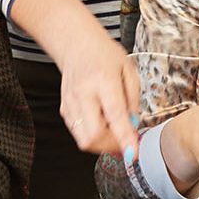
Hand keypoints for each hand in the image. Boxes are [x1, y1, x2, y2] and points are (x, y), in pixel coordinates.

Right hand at [7, 0, 139, 156]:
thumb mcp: (128, 69)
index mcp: (103, 79)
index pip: (114, 114)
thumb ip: (133, 99)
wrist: (76, 45)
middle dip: (113, 145)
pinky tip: (101, 123)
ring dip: (103, 143)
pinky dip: (93, 136)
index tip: (132, 153)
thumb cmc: (104, 55)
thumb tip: (133, 126)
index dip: (124, 137)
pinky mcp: (64, 110)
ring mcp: (70, 103)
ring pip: (84, 140)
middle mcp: (83, 93)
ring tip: (113, 128)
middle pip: (94, 135)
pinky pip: (79, 134)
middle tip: (125, 138)